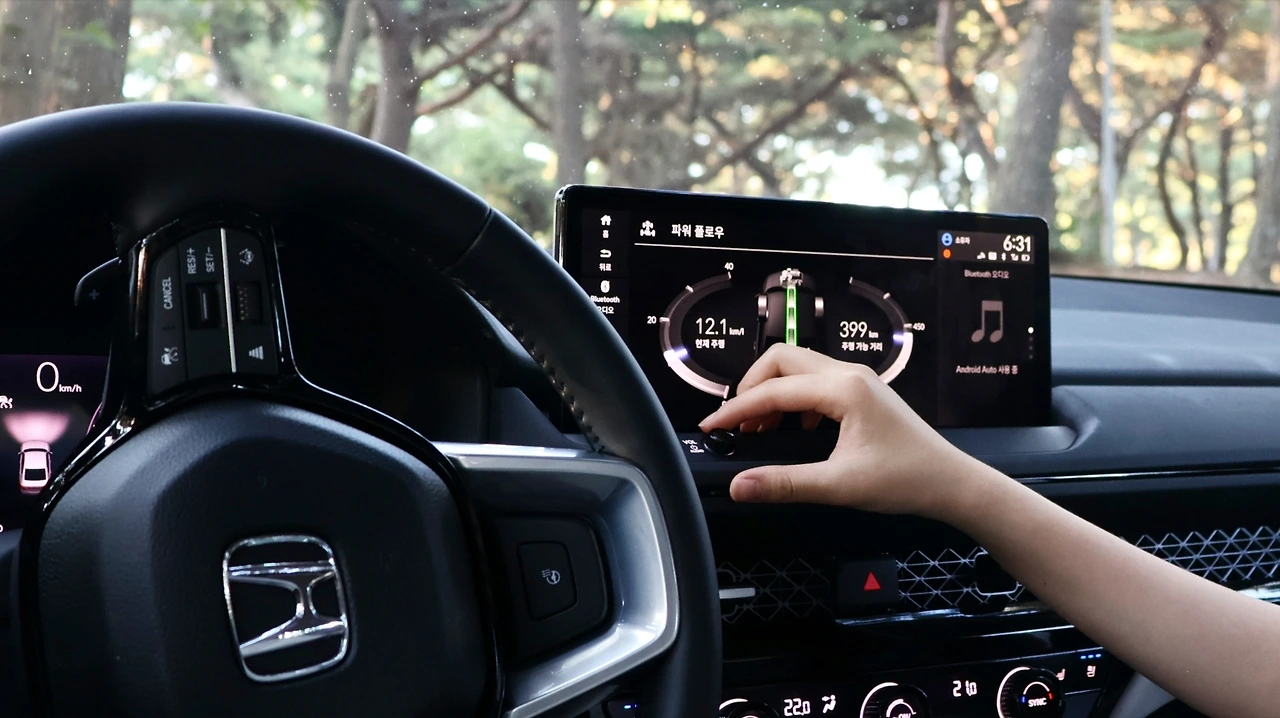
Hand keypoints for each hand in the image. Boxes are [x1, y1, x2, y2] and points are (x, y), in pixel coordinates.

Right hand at [698, 344, 996, 519]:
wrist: (951, 483)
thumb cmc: (907, 479)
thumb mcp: (839, 486)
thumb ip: (785, 483)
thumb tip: (740, 485)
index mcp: (844, 388)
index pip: (773, 390)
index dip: (736, 410)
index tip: (714, 428)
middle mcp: (849, 374)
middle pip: (782, 360)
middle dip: (751, 387)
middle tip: (735, 421)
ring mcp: (857, 379)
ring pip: (798, 368)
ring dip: (772, 392)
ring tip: (759, 428)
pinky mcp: (862, 391)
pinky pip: (815, 381)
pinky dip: (793, 399)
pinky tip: (794, 429)